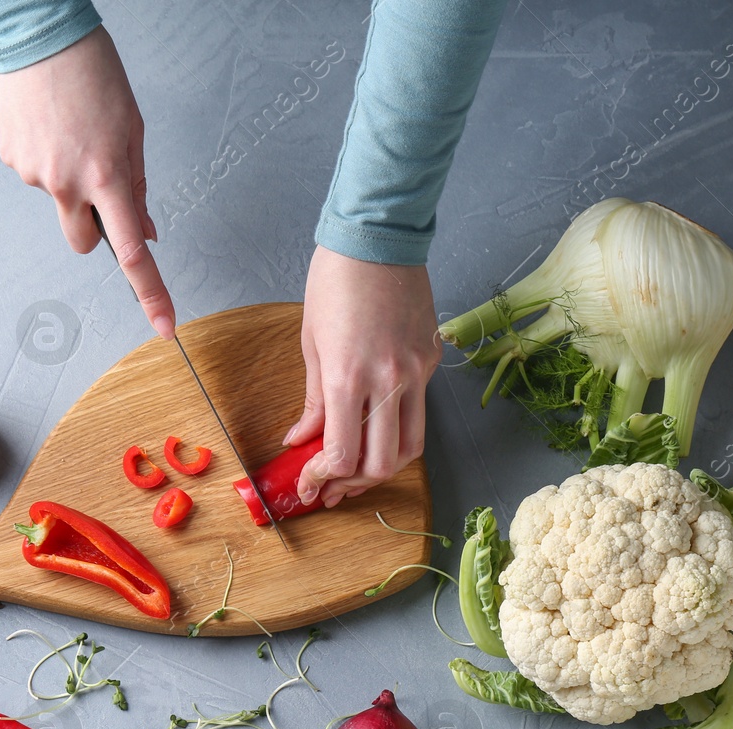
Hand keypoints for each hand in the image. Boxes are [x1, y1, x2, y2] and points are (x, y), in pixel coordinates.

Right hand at [0, 28, 175, 336]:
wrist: (40, 35)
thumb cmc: (93, 75)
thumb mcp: (131, 129)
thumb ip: (137, 185)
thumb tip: (144, 230)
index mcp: (107, 176)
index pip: (132, 252)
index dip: (151, 292)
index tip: (163, 324)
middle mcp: (68, 183)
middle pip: (82, 242)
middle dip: (94, 227)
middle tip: (98, 186)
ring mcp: (34, 174)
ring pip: (60, 202)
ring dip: (69, 181)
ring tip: (71, 133)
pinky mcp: (11, 160)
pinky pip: (37, 176)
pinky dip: (46, 160)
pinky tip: (49, 127)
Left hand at [285, 247, 440, 506]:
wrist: (378, 238)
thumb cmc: (335, 281)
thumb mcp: (311, 343)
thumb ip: (312, 401)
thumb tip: (301, 439)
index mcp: (346, 377)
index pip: (343, 454)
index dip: (324, 478)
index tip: (310, 484)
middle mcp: (387, 381)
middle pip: (381, 463)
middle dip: (354, 485)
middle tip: (333, 487)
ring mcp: (415, 373)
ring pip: (409, 447)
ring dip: (383, 467)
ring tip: (358, 469)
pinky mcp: (431, 360)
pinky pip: (420, 411)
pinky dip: (398, 430)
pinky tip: (376, 428)